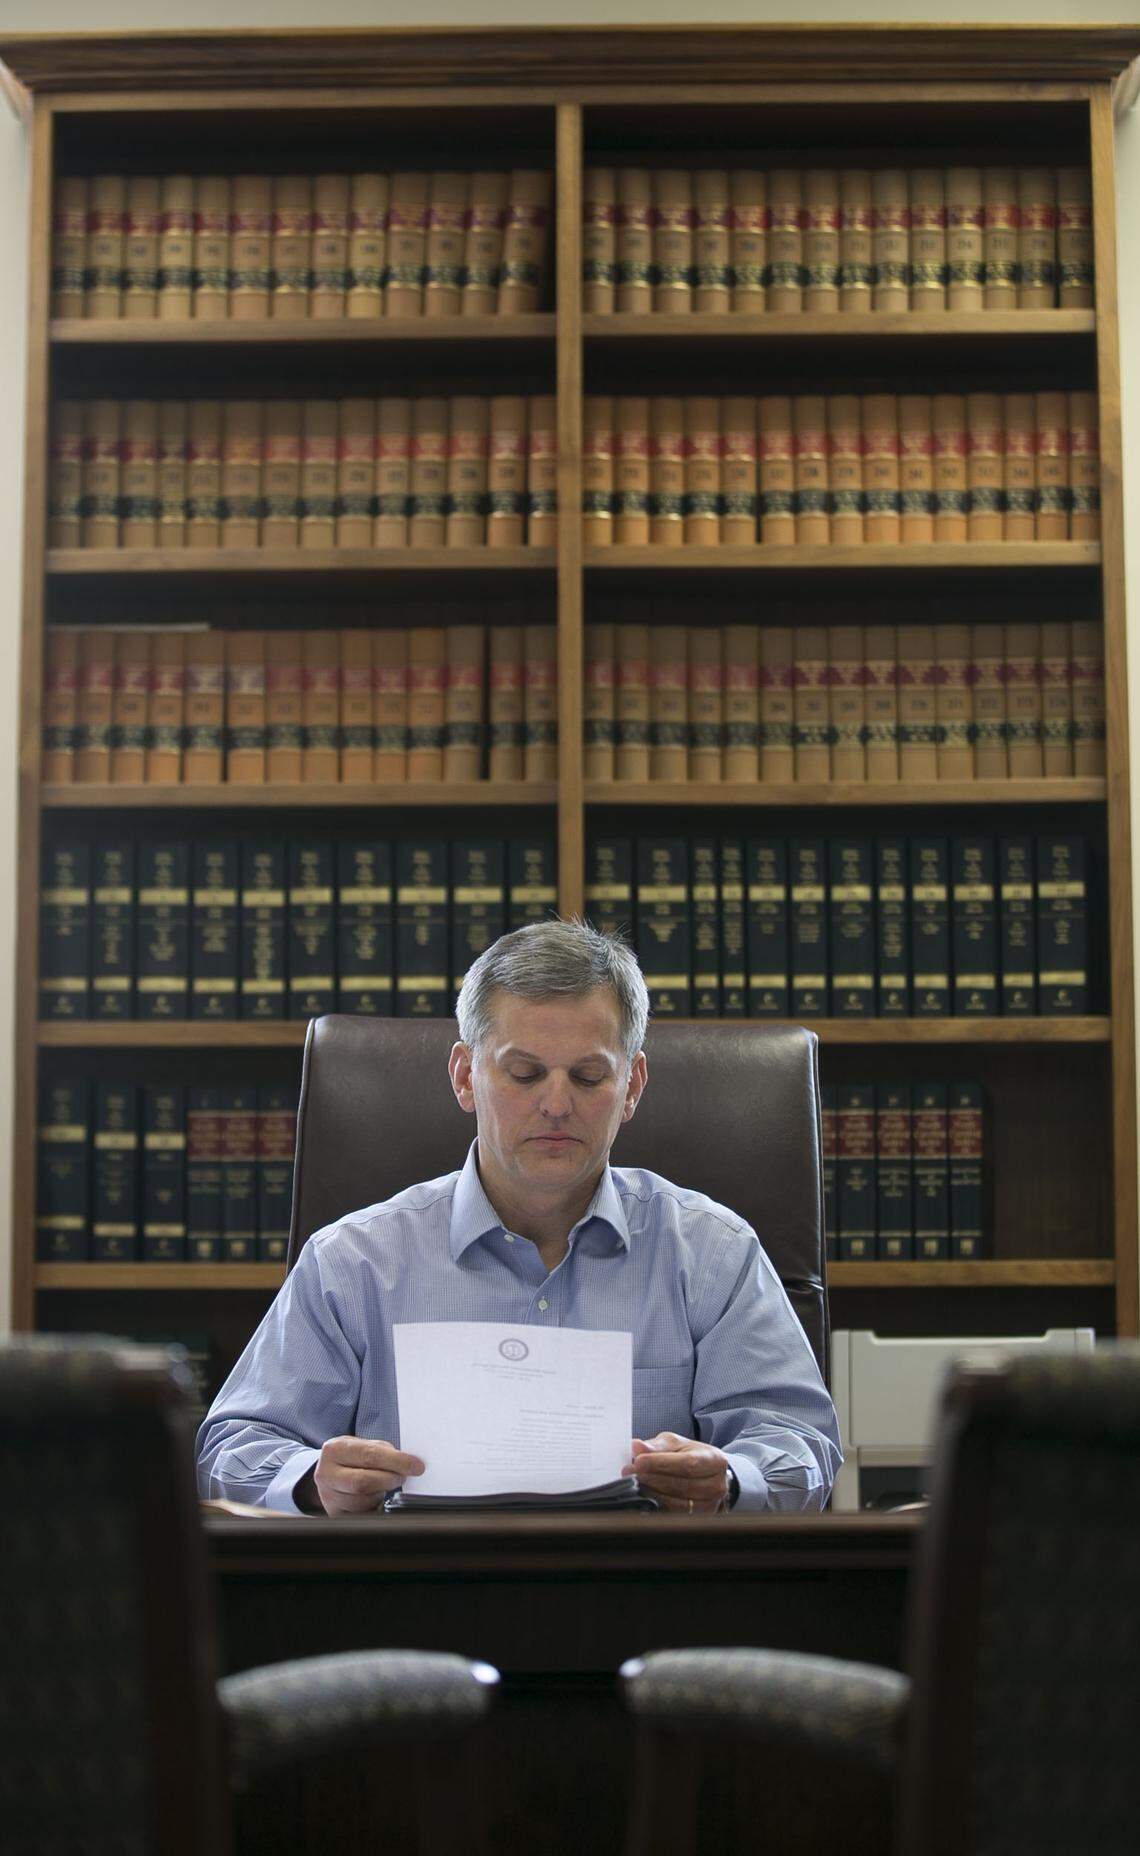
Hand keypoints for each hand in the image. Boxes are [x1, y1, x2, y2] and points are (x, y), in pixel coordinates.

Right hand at [307, 1436, 425, 1516]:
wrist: (329, 1472)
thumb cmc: (352, 1457)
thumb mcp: (363, 1446)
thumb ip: (383, 1452)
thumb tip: (410, 1463)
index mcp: (335, 1450)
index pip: (369, 1455)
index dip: (396, 1461)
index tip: (416, 1466)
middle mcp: (326, 1474)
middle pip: (364, 1482)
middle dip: (390, 1480)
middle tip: (403, 1476)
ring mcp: (328, 1497)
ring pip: (363, 1502)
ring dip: (381, 1495)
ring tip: (384, 1486)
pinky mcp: (335, 1514)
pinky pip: (362, 1515)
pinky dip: (375, 1507)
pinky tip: (377, 1498)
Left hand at [622, 1432, 729, 1513]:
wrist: (706, 1475)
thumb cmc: (689, 1456)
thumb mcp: (675, 1444)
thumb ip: (656, 1446)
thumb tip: (637, 1446)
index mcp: (715, 1461)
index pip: (687, 1464)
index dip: (661, 1464)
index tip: (638, 1461)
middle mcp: (717, 1485)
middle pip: (681, 1485)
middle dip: (652, 1479)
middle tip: (629, 1473)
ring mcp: (709, 1505)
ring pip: (676, 1503)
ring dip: (651, 1494)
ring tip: (634, 1484)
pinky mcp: (698, 1519)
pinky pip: (673, 1515)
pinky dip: (656, 1506)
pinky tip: (643, 1497)